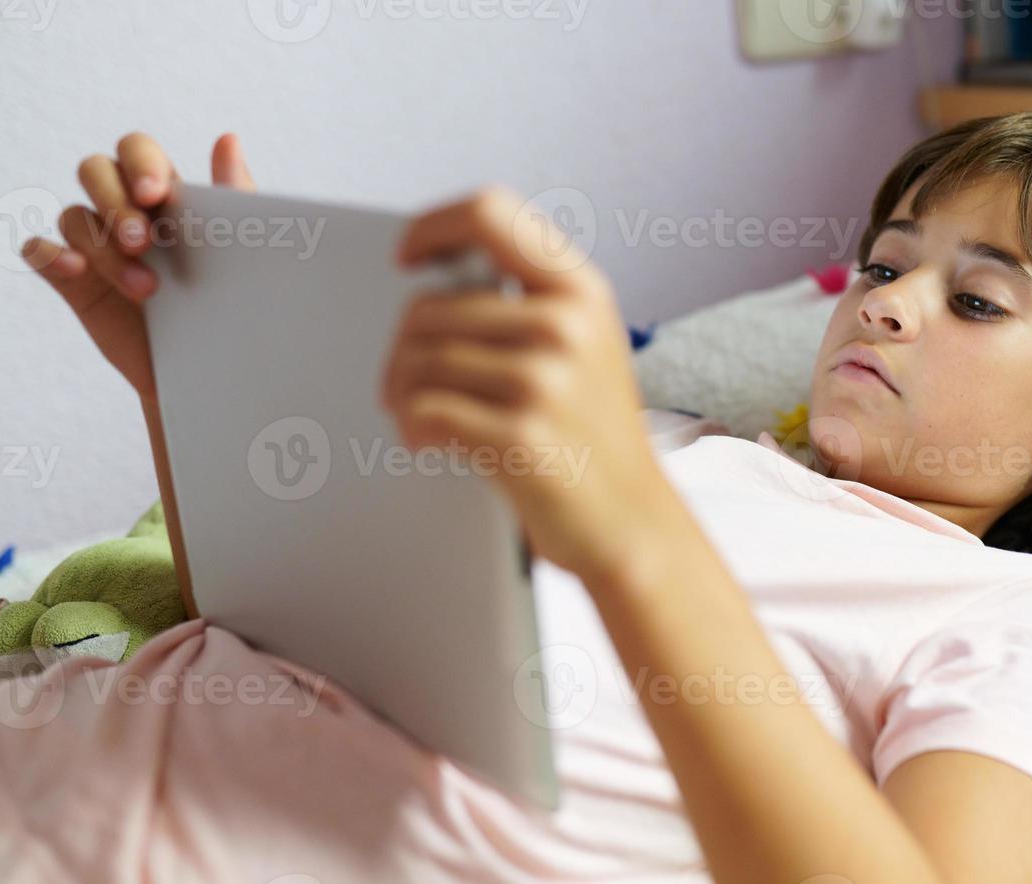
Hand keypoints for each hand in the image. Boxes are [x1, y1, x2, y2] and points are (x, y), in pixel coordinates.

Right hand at [20, 132, 256, 401]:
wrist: (210, 369)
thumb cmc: (226, 303)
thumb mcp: (236, 252)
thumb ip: (231, 197)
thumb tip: (228, 139)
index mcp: (163, 194)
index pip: (136, 151)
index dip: (140, 163)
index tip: (157, 194)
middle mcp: (122, 210)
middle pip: (95, 171)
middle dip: (115, 202)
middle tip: (143, 242)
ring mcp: (94, 245)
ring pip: (74, 217)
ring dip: (103, 248)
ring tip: (146, 289)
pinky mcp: (72, 280)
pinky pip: (38, 251)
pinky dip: (48, 253)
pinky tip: (73, 268)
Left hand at [383, 188, 671, 581]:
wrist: (632, 522)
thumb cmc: (593, 437)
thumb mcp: (584, 345)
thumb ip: (527, 300)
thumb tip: (432, 277)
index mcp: (581, 290)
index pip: (489, 212)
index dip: (433, 227)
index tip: (408, 258)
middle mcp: (566, 326)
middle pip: (430, 307)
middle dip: (403, 350)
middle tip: (408, 383)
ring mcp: (546, 381)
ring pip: (419, 360)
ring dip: (400, 395)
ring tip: (417, 417)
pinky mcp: (521, 436)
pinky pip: (425, 410)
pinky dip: (410, 429)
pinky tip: (426, 443)